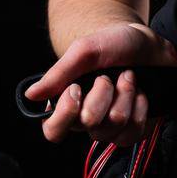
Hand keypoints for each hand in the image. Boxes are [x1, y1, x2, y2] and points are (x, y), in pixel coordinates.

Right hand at [23, 22, 176, 145]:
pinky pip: (132, 133)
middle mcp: (85, 120)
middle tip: (106, 76)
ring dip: (124, 96)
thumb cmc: (111, 45)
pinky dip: (139, 107)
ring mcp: (109, 128)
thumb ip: (58, 73)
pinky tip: (139, 93)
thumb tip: (31, 95)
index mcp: (66, 103)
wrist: (145, 44)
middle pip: (88, 123)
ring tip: (126, 78)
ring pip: (113, 128)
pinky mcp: (131, 131)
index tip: (76, 87)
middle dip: (102, 93)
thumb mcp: (84, 50)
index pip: (53, 131)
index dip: (65, 112)